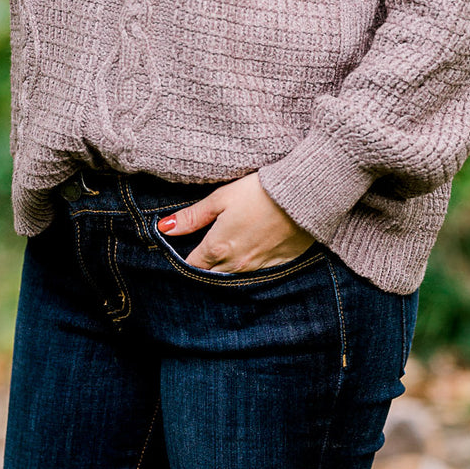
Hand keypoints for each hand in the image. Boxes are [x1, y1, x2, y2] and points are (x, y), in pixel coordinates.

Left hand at [157, 172, 314, 272]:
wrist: (304, 196)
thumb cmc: (259, 191)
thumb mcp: (221, 198)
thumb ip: (192, 217)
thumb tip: (165, 228)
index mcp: (218, 248)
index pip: (191, 265)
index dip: (185, 258)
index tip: (183, 250)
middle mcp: (236, 264)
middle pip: (211, 275)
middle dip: (204, 267)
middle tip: (204, 251)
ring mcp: (258, 268)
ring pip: (233, 276)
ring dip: (226, 268)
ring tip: (228, 249)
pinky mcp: (278, 265)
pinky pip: (257, 273)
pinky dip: (250, 266)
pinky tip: (252, 250)